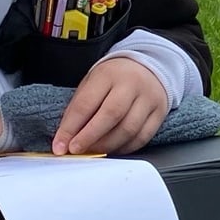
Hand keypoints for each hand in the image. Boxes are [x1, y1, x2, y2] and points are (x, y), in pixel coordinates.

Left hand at [54, 57, 169, 154]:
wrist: (148, 68)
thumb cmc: (114, 79)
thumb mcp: (92, 84)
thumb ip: (78, 109)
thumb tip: (65, 138)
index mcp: (108, 75)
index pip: (86, 104)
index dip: (70, 128)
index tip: (60, 145)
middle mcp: (131, 84)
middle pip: (110, 115)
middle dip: (89, 137)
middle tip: (75, 150)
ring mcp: (149, 98)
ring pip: (128, 129)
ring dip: (107, 145)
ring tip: (93, 151)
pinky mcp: (159, 113)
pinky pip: (142, 137)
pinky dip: (125, 148)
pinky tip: (112, 149)